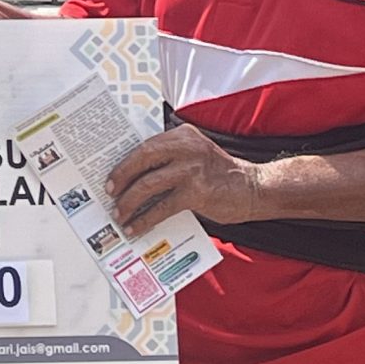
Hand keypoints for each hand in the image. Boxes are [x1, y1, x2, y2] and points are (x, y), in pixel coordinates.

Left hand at [103, 122, 261, 233]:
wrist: (254, 188)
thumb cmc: (221, 175)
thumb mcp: (195, 156)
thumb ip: (170, 159)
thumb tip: (135, 178)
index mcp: (183, 136)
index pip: (145, 145)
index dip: (124, 162)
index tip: (110, 175)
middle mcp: (186, 148)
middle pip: (142, 159)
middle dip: (121, 178)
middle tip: (109, 193)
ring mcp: (191, 169)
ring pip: (148, 184)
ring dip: (129, 202)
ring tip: (120, 214)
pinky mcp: (197, 193)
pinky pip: (162, 207)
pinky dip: (145, 219)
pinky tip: (136, 227)